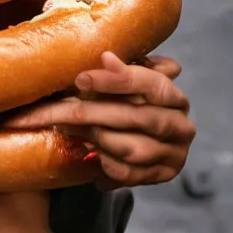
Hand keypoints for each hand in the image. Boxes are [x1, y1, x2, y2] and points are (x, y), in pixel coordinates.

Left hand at [4, 52, 195, 188]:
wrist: (140, 147)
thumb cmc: (127, 109)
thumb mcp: (124, 88)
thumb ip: (118, 75)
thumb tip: (106, 57)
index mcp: (173, 97)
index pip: (152, 84)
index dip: (118, 80)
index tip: (80, 78)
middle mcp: (180, 125)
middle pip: (135, 118)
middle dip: (89, 113)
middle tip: (53, 111)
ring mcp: (175, 153)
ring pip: (131, 148)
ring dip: (94, 139)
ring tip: (65, 130)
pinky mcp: (163, 176)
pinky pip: (127, 173)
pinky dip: (104, 165)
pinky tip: (89, 157)